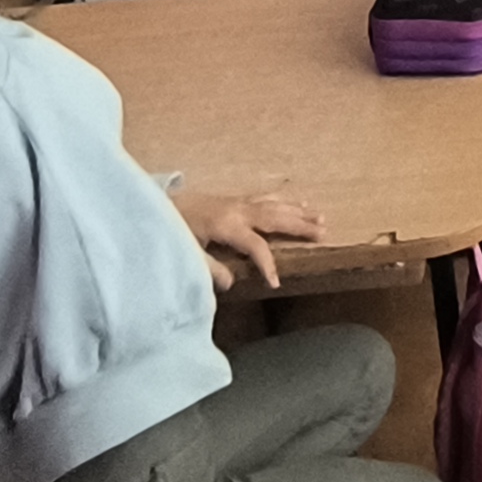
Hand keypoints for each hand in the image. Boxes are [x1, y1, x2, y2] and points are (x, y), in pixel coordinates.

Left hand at [176, 191, 320, 292]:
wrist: (157, 204)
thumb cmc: (171, 230)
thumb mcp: (185, 253)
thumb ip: (209, 269)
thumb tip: (231, 283)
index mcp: (226, 225)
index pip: (256, 246)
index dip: (267, 264)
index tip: (276, 282)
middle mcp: (236, 210)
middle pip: (274, 217)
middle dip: (299, 225)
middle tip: (323, 231)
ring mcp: (236, 202)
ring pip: (274, 204)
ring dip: (297, 210)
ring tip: (319, 216)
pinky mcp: (233, 200)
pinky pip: (265, 198)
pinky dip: (283, 200)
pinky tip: (294, 201)